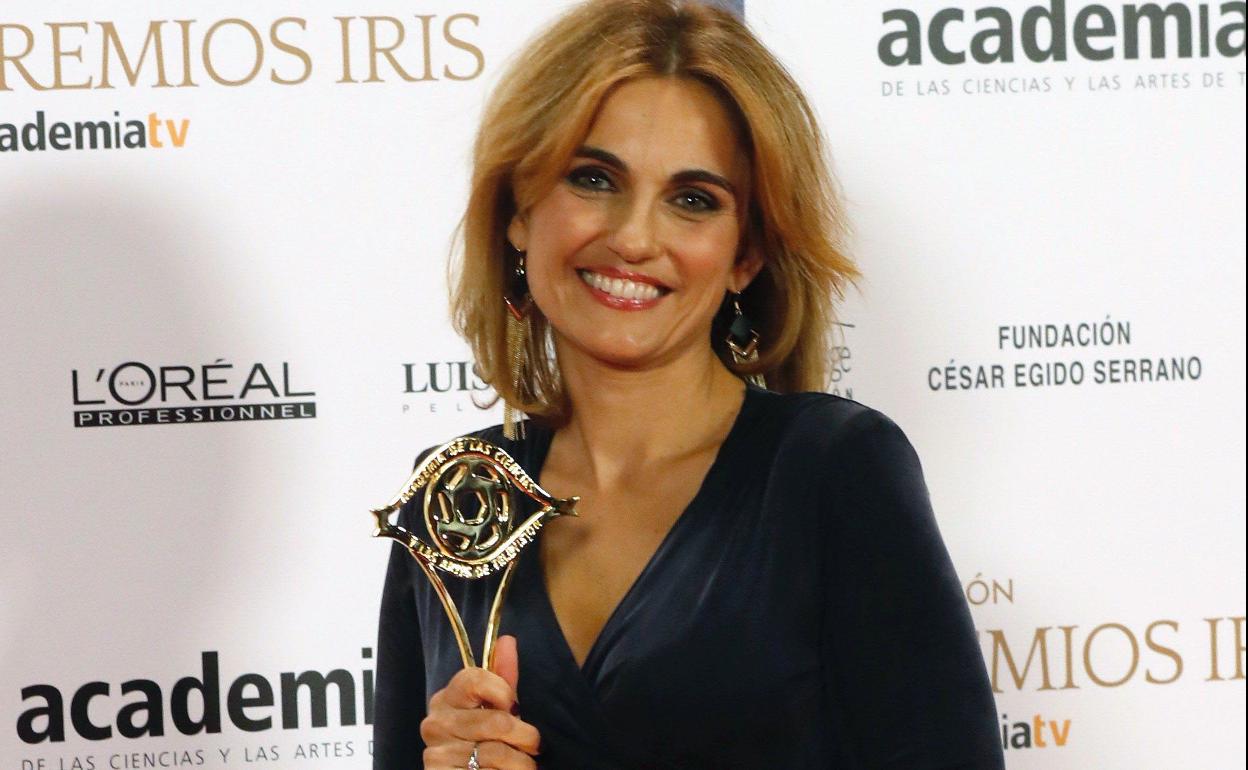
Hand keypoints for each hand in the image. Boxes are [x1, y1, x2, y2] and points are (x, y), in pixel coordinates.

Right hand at [421, 635, 540, 769]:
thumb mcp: (501, 709)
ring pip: (495, 751)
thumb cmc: (491, 744)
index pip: (473, 679)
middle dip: (525, 736)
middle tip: (532, 744)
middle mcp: (435, 723)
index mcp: (448, 698)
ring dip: (520, 762)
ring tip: (522, 764)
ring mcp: (436, 753)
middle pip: (496, 720)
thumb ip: (503, 677)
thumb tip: (507, 639)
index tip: (514, 705)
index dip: (501, 691)